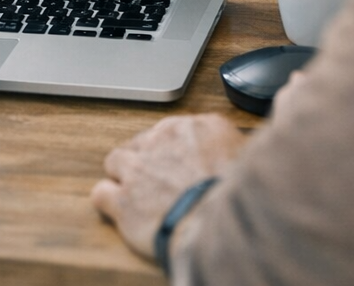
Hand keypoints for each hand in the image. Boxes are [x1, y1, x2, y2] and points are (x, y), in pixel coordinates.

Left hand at [90, 114, 246, 260]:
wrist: (222, 226)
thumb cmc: (241, 196)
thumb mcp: (252, 157)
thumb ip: (236, 146)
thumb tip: (239, 147)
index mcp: (195, 127)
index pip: (173, 129)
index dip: (174, 149)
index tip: (181, 163)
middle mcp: (161, 140)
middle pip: (143, 141)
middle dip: (149, 160)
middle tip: (163, 182)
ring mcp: (137, 168)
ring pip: (116, 160)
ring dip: (125, 176)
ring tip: (140, 194)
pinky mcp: (122, 199)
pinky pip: (101, 193)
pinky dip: (108, 201)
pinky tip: (120, 210)